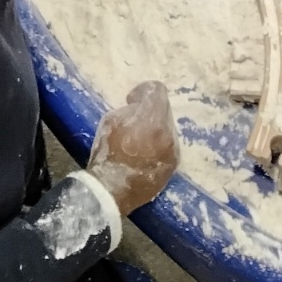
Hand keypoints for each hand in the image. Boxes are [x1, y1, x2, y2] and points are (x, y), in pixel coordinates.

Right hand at [88, 81, 179, 215]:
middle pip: (164, 109)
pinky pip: (169, 146)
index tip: (131, 100)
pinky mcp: (173, 166)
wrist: (110, 191)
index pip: (158, 90)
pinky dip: (158, 144)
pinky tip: (144, 153)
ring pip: (167, 128)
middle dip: (149, 110)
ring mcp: (173, 151)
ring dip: (155, 128)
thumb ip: (130, 109)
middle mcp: (169, 134)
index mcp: (153, 119)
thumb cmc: (107, 153)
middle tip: (134, 120)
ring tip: (139, 139)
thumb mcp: (112, 120)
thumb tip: (139, 107)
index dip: (142, 91)